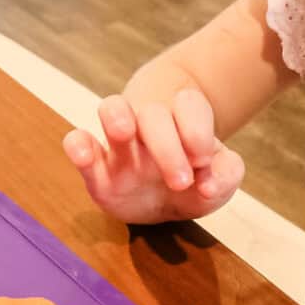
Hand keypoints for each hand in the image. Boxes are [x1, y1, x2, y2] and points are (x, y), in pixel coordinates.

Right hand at [62, 88, 244, 223]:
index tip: (204, 162)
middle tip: (181, 182)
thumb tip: (208, 183)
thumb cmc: (194, 181)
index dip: (197, 130)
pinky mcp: (97, 170)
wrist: (164, 200)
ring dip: (116, 116)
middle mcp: (150, 126)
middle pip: (153, 114)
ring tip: (124, 132)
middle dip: (168, 147)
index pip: (189, 104)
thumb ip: (226, 175)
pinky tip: (83, 153)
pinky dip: (78, 145)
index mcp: (183, 122)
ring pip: (111, 108)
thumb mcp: (219, 181)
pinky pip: (78, 144)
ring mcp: (120, 144)